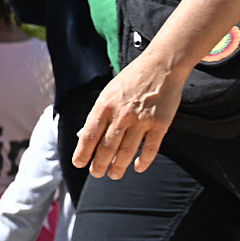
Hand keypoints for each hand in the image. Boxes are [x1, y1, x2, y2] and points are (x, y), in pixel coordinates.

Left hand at [73, 48, 183, 178]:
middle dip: (99, 164)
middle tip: (96, 173)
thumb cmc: (131, 80)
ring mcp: (141, 120)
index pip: (89, 135)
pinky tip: (138, 167)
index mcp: (104, 106)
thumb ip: (97, 116)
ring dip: (119, 166)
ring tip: (114, 175)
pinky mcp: (160, 124)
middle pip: (107, 147)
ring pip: (127, 151)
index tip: (79, 164)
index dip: (83, 152)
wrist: (161, 65)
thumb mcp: (107, 94)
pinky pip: (150, 148)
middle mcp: (121, 114)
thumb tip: (82, 136)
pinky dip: (144, 161)